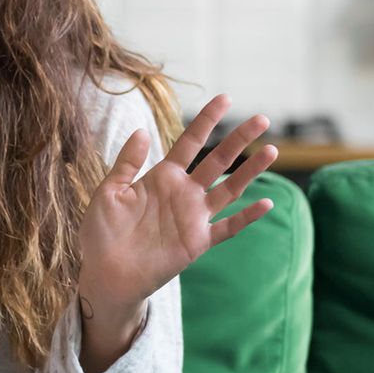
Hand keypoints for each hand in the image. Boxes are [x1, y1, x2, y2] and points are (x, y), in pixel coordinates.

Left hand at [78, 94, 277, 314]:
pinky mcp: (197, 242)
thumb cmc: (102, 233)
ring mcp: (193, 217)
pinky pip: (228, 228)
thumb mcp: (109, 191)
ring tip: (271, 151)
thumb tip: (142, 130)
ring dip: (250, 172)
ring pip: (229, 189)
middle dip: (238, 140)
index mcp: (162, 177)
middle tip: (262, 119)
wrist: (105, 273)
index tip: (225, 99)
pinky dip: (247, 217)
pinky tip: (265, 203)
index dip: (206, 121)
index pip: (189, 143)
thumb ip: (127, 163)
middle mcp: (183, 193)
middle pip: (217, 161)